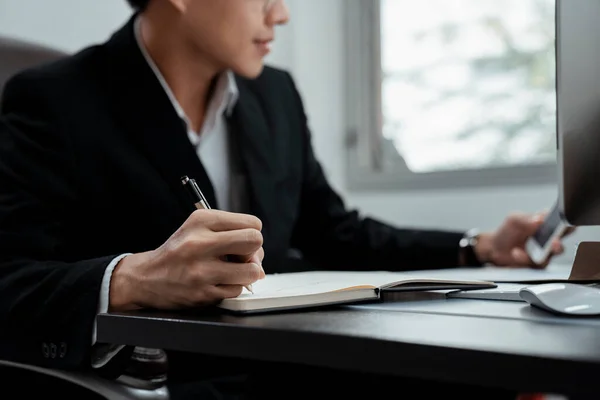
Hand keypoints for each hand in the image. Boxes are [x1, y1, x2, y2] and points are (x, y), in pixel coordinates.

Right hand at [109, 209, 264, 310]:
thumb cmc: (179, 251)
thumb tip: (259, 255)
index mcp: (201, 221)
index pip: (252, 223)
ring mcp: (201, 270)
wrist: (146, 278)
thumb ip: (231, 232)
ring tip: (231, 271)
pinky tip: (217, 282)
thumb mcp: (198, 228)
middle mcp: (200, 243)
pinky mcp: (203, 293)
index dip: (252, 232)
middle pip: (254, 241)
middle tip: (242, 256)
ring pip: (251, 270)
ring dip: (246, 273)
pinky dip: (232, 287)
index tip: (242, 240)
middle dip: (254, 251)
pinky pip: (237, 290)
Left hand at [474, 212, 572, 268]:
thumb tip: (539, 219)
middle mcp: (549, 236)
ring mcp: (546, 251)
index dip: (564, 220)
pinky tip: (516, 252)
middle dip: (562, 236)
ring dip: (548, 250)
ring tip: (540, 249)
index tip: (561, 222)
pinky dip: (525, 257)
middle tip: (554, 241)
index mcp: (545, 222)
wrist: (495, 248)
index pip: (561, 219)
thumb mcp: (513, 220)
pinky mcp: (539, 263)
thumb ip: (525, 218)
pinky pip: (538, 262)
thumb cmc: (507, 231)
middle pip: (564, 236)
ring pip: (555, 252)